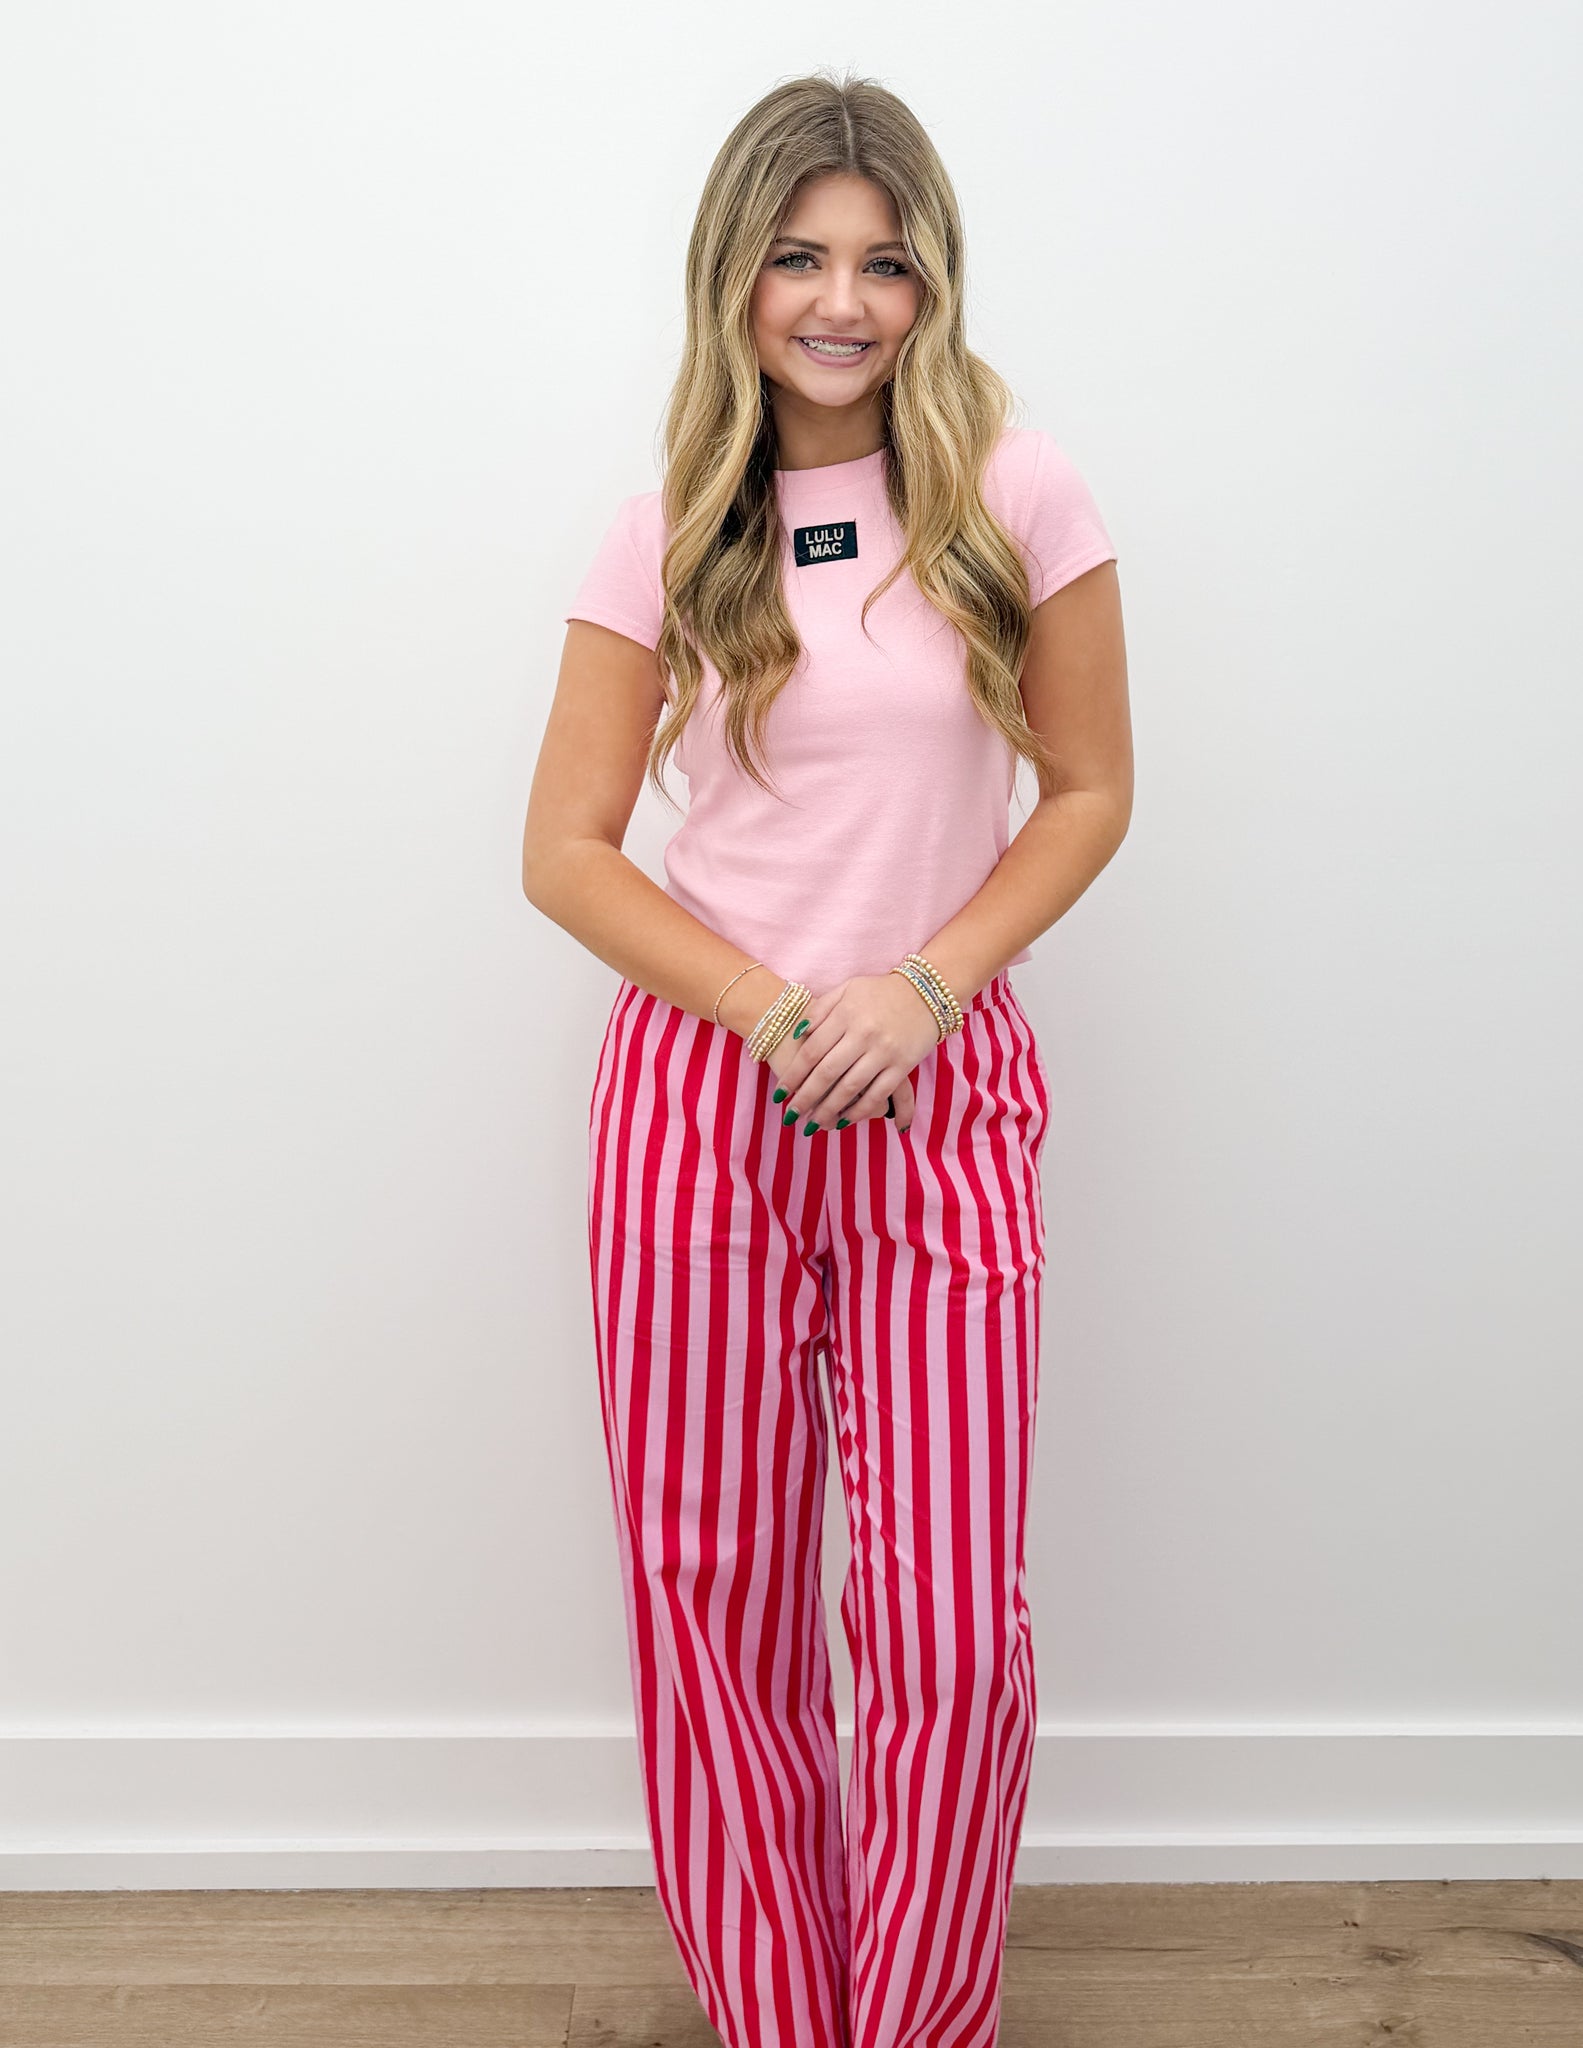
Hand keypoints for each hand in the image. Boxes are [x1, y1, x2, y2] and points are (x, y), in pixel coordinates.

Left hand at [766, 972, 940, 1133]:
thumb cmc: (880, 992)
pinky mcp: (903, 1065)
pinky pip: (878, 1094)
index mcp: (846, 1014)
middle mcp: (863, 1034)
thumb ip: (821, 1009)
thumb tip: (798, 1034)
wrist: (926, 992)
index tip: (779, 1094)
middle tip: (790, 1116)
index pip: (812, 1051)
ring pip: (850, 1088)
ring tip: (813, 1124)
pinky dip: (859, 1110)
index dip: (794, 1075)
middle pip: (826, 1073)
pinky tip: (844, 1120)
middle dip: (805, 1098)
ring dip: (828, 1110)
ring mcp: (884, 1051)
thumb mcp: (847, 990)